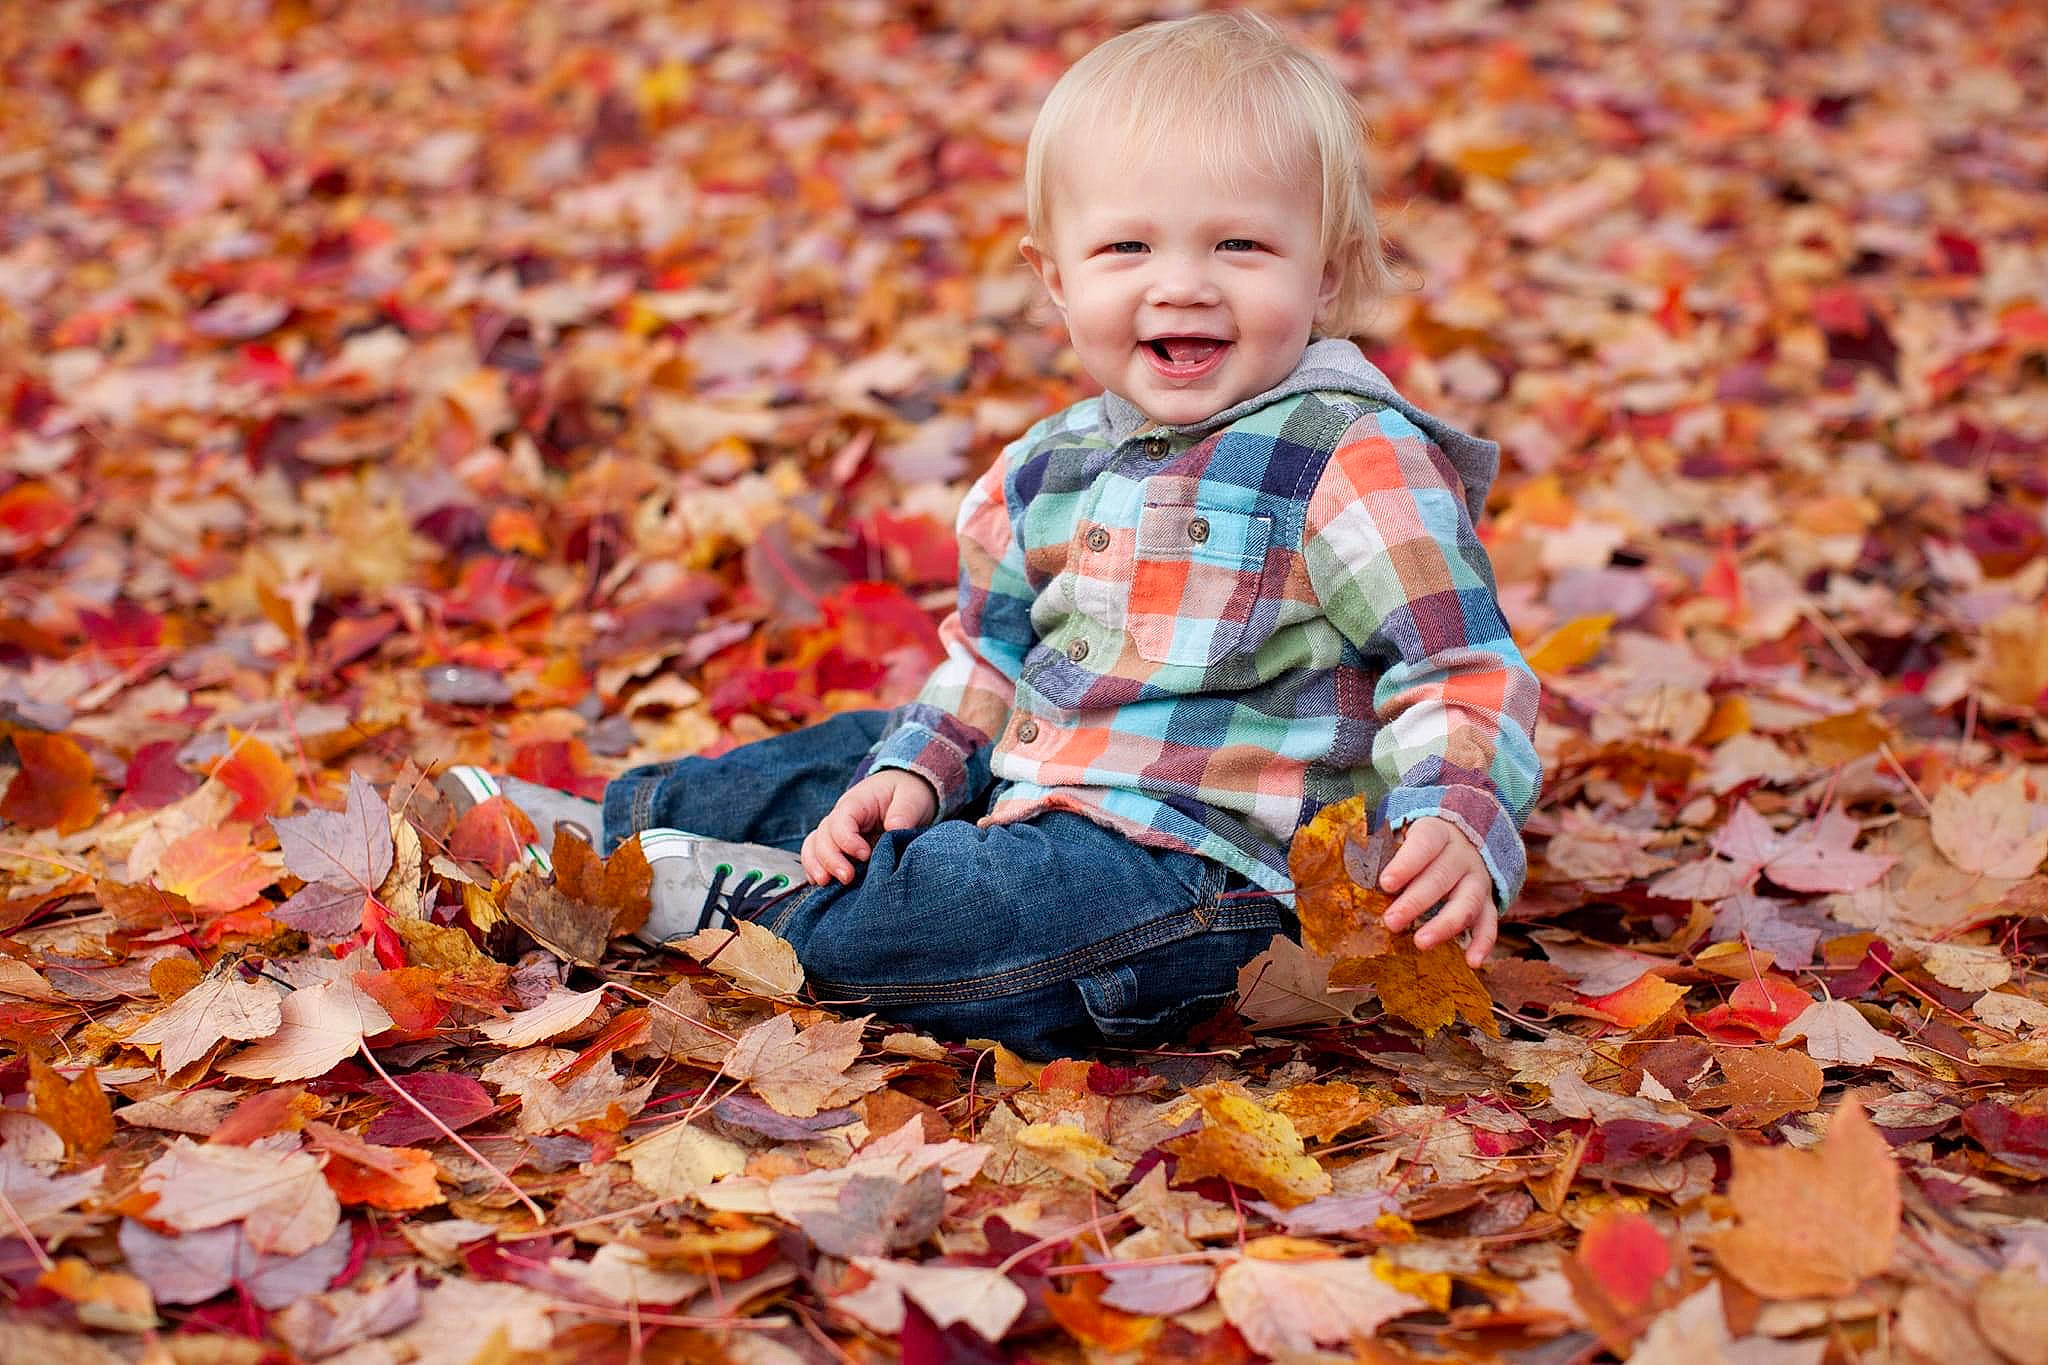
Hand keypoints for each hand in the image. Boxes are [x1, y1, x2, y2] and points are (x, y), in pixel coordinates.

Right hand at [801, 770, 937, 885]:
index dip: (847, 840)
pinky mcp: (837, 845)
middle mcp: (840, 817)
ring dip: (816, 866)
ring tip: (826, 883)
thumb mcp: (912, 797)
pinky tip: (819, 883)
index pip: (840, 820)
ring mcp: (835, 831)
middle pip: (823, 836)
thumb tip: (894, 828)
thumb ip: (904, 811)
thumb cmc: (906, 795)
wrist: (902, 794)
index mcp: (857, 803)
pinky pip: (815, 855)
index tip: (865, 855)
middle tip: (847, 878)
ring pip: (813, 846)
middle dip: (831, 859)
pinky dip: (813, 868)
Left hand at [1378, 816, 1497, 966]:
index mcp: (1438, 833)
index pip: (1424, 844)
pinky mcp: (1488, 902)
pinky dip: (1484, 943)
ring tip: (1421, 943)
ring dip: (1444, 925)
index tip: (1385, 883)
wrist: (1466, 839)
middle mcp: (1462, 856)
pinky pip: (1490, 923)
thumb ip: (1383, 850)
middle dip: (1415, 902)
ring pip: (1467, 902)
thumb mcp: (1403, 836)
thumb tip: (1353, 869)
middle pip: (1441, 877)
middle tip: (1390, 922)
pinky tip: (1473, 962)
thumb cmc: (1419, 844)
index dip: (1406, 864)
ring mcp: (1478, 879)